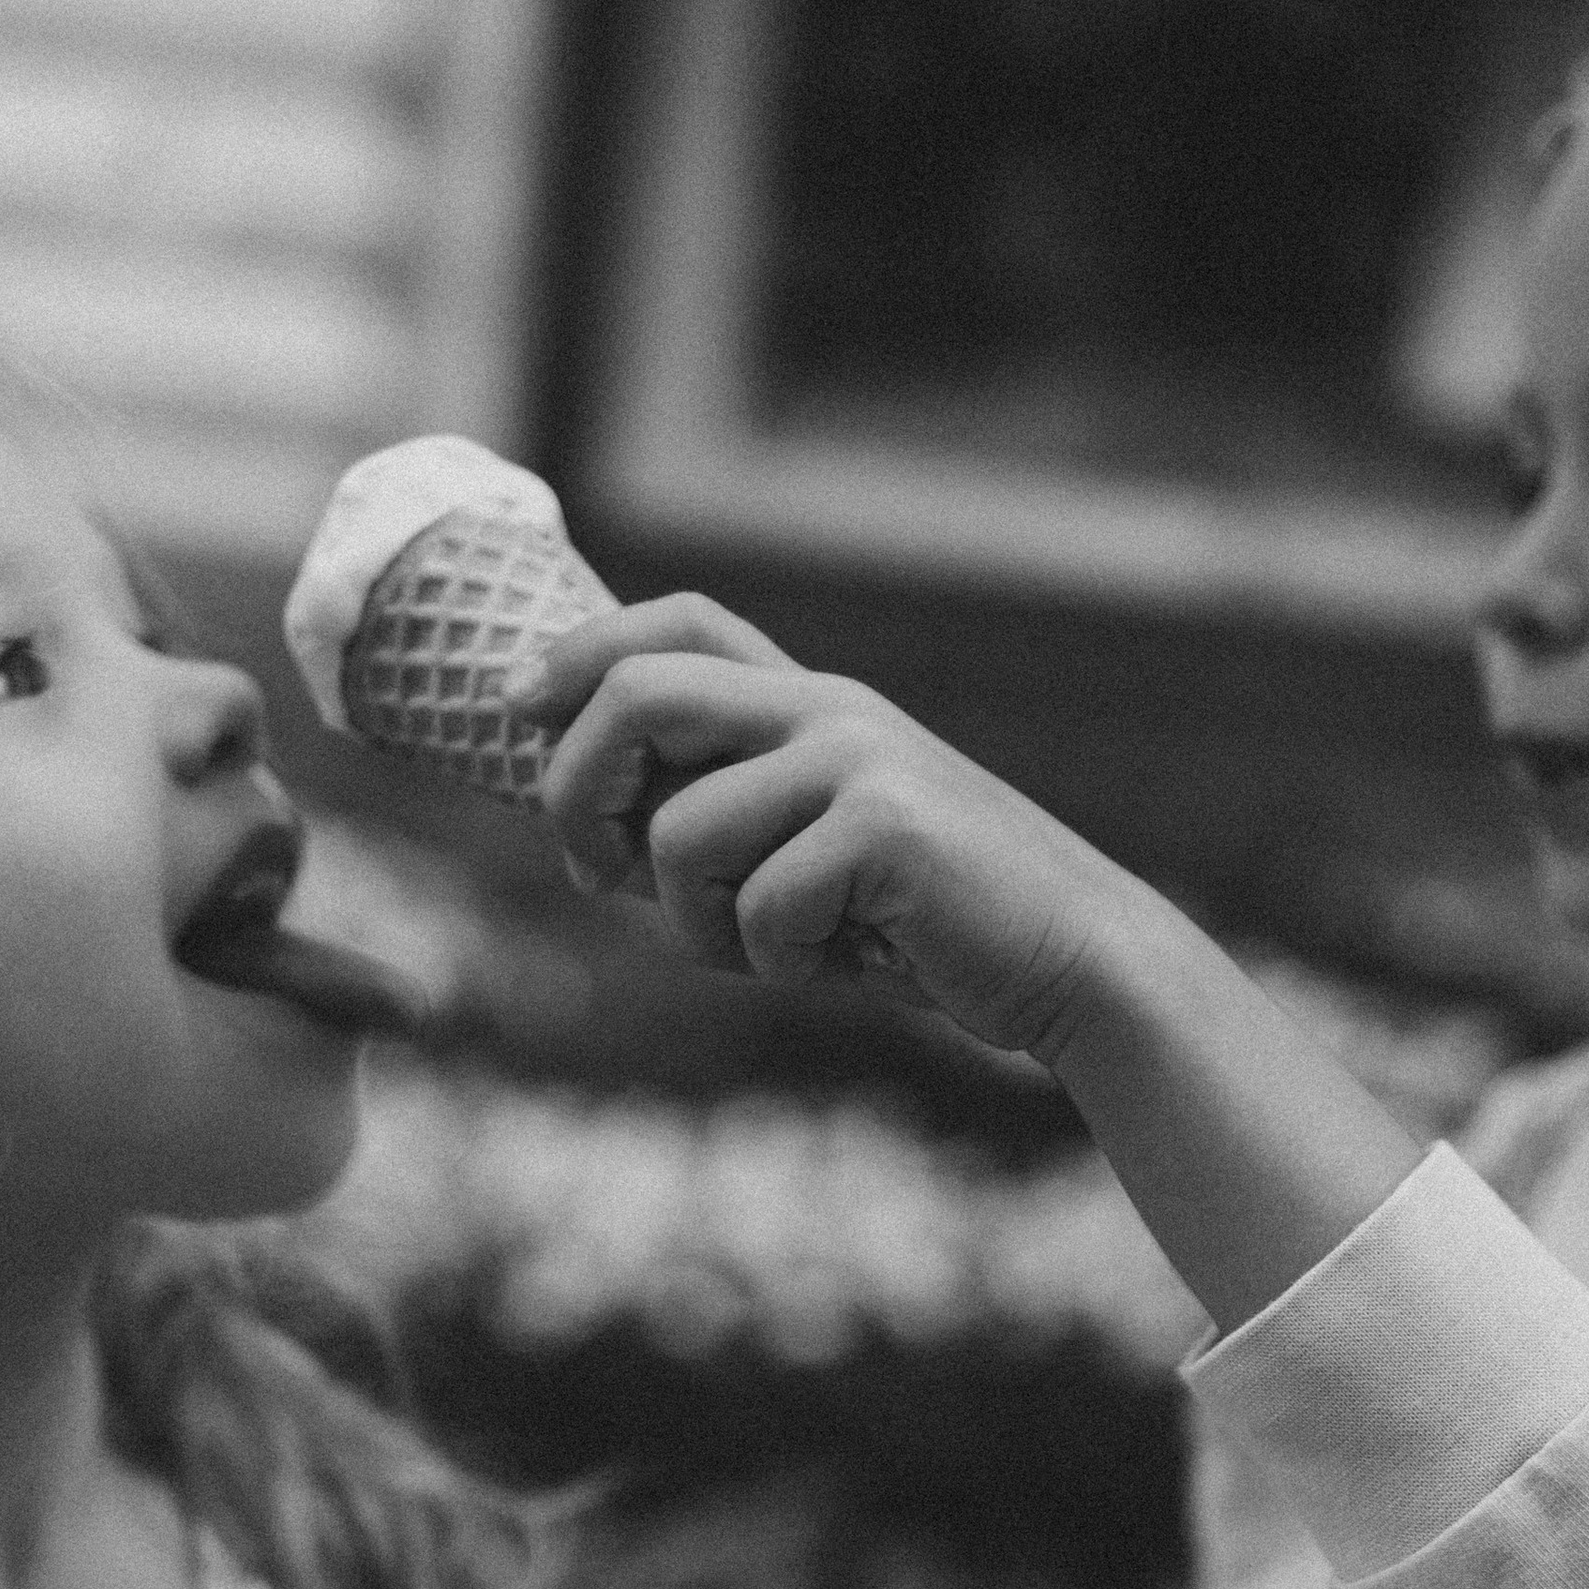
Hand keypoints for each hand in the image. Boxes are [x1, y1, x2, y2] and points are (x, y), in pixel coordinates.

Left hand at [516, 597, 1121, 1064]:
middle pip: (639, 697)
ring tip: (768, 950)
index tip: (515, 709)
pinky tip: (841, 964)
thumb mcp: (810, 861)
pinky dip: (777, 963)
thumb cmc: (929, 927)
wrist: (1074, 961)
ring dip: (695, 925)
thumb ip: (722, 827)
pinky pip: (757, 907)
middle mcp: (827, 708)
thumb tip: (586, 836)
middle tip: (593, 873)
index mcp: (808, 703)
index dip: (578, 654)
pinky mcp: (885, 826)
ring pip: (680, 834)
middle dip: (576, 793)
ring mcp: (858, 759)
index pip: (674, 625)